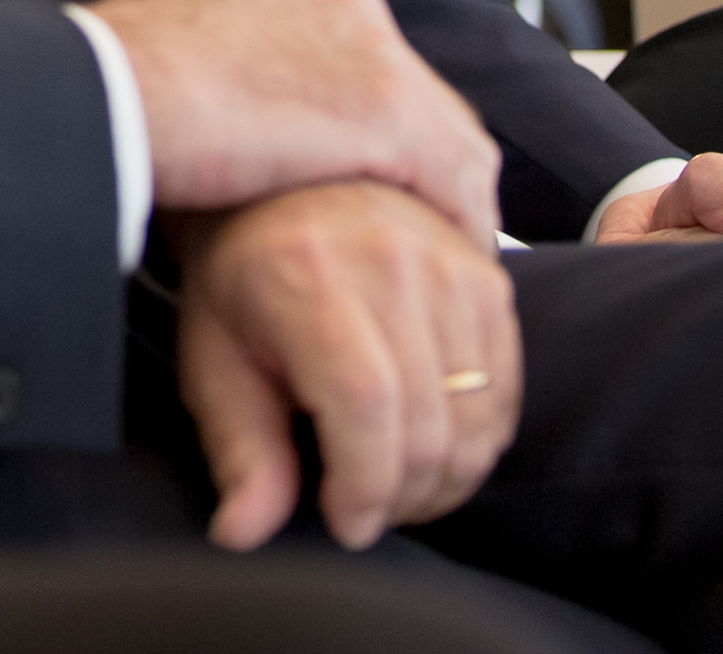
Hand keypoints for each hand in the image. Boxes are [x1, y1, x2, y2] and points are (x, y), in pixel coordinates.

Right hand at [90, 0, 499, 241]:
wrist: (103, 89)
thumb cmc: (112, 83)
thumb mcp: (173, 57)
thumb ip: (219, 74)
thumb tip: (213, 117)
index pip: (370, 63)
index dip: (377, 131)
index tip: (367, 181)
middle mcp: (349, 5)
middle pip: (422, 96)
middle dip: (422, 166)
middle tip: (416, 231)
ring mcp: (375, 53)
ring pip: (451, 136)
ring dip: (448, 200)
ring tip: (440, 260)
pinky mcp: (387, 111)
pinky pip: (455, 178)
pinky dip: (459, 224)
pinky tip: (449, 266)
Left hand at [174, 181, 520, 553]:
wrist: (290, 191)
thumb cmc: (243, 282)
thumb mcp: (216, 361)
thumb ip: (240, 451)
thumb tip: (244, 531)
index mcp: (307, 274)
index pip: (365, 402)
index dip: (365, 484)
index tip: (346, 523)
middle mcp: (387, 258)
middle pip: (427, 421)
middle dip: (400, 497)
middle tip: (365, 510)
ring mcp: (449, 263)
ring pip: (476, 417)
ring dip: (443, 479)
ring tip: (397, 486)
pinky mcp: (489, 276)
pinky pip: (506, 391)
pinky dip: (478, 442)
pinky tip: (435, 450)